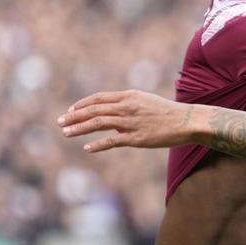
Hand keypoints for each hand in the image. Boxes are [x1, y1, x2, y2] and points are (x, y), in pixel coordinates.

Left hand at [58, 90, 198, 152]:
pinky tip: (87, 148)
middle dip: (74, 116)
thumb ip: (126, 106)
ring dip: (79, 128)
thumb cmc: (165, 113)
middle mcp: (127, 107)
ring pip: (98, 123)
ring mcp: (131, 122)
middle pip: (94, 110)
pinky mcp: (137, 138)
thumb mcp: (144, 102)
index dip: (82, 104)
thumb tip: (110, 115)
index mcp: (128, 96)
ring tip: (66, 133)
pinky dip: (98, 144)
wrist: (185, 121)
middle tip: (60, 122)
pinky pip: (112, 141)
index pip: (98, 98)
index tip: (70, 110)